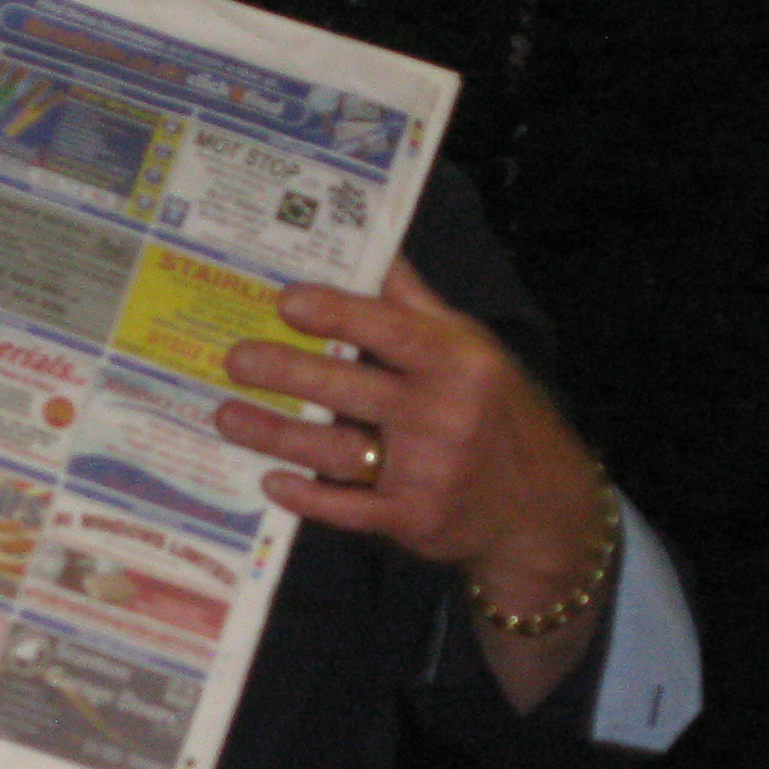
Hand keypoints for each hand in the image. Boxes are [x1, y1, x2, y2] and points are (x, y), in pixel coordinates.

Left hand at [215, 257, 604, 604]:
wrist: (542, 507)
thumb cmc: (497, 412)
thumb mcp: (474, 350)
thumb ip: (418, 307)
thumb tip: (377, 248)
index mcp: (458, 362)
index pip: (391, 330)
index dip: (337, 314)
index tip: (285, 301)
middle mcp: (444, 414)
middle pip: (351, 388)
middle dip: (287, 372)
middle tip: (235, 359)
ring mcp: (429, 471)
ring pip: (338, 450)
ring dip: (276, 435)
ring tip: (226, 416)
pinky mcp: (415, 520)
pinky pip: (349, 509)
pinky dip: (308, 496)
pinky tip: (270, 481)